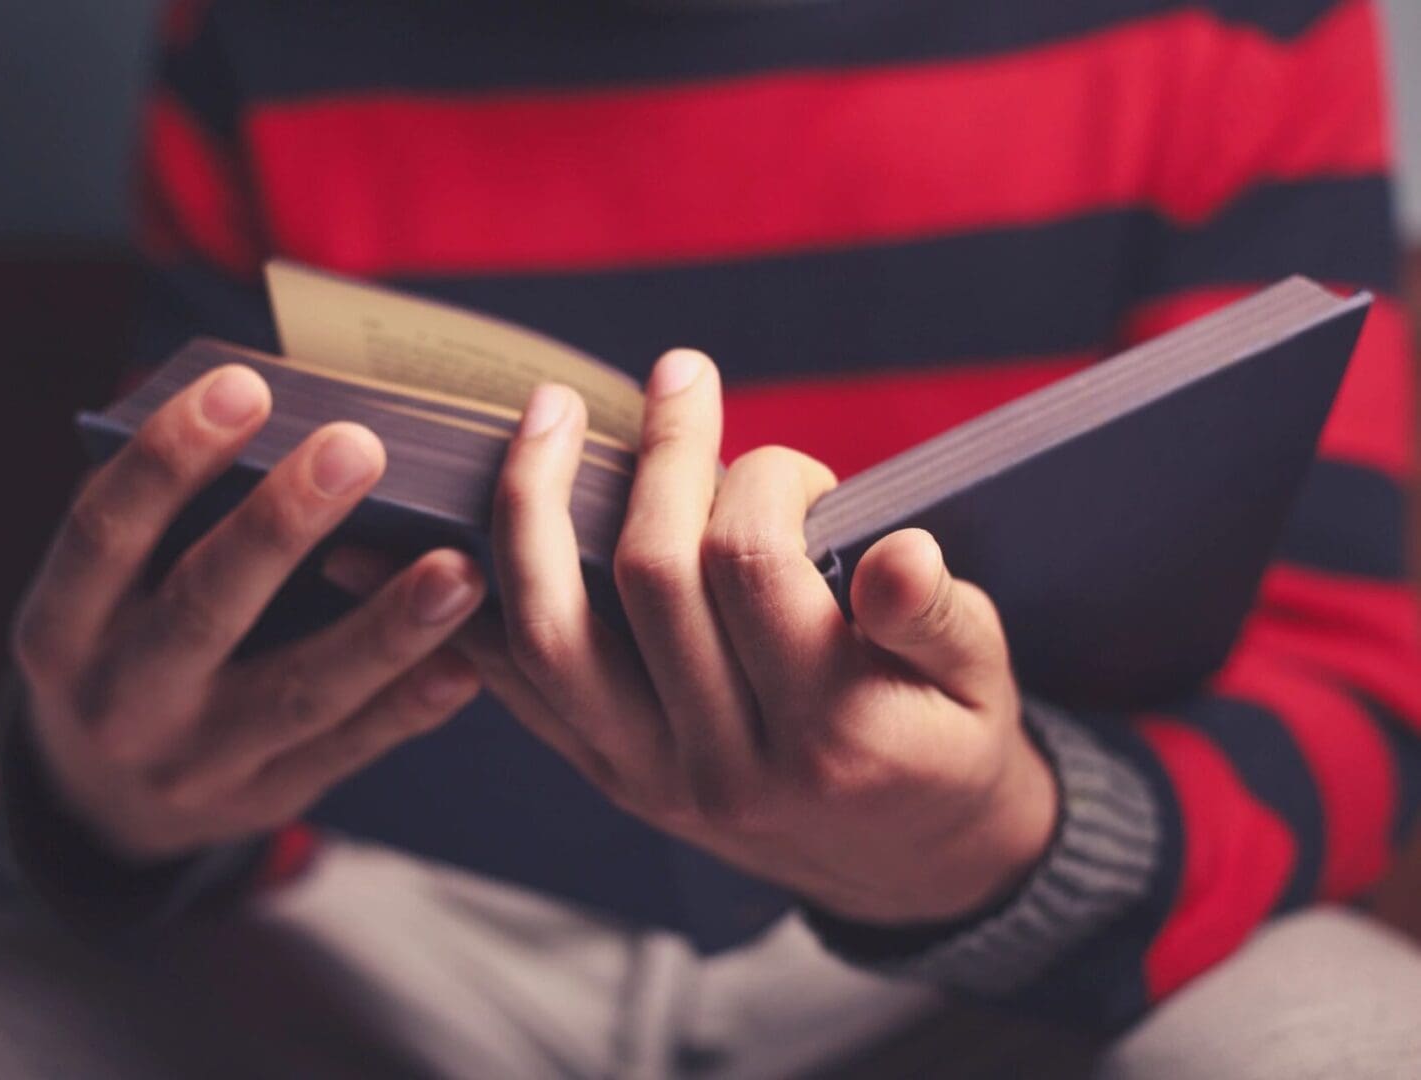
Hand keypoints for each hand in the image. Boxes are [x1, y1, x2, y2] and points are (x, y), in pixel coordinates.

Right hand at [11, 365, 485, 860]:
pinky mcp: (264, 798)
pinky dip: (408, 707)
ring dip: (382, 629)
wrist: (107, 801)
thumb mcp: (108, 590)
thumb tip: (269, 411)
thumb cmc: (128, 643)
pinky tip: (463, 663)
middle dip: (282, 524)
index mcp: (62, 627)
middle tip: (359, 448)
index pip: (105, 532)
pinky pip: (346, 750)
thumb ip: (166, 518)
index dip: (168, 458)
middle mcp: (118, 699)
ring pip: (297, 692)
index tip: (244, 385)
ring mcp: (193, 762)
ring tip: (458, 569)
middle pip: (205, 606)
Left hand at [464, 351, 1056, 923]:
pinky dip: (479, 603)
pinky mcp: (605, 773)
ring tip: (546, 415)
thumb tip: (896, 551)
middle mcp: (723, 764)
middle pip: (648, 578)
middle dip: (662, 455)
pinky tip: (453, 529)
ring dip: (535, 508)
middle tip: (679, 377)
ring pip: (551, 633)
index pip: (752, 564)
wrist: (902, 861)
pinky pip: (516, 684)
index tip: (799, 470)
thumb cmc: (943, 739)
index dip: (765, 478)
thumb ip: (936, 615)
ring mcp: (648, 775)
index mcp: (827, 732)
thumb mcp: (980, 678)